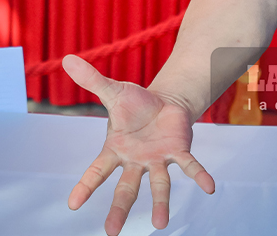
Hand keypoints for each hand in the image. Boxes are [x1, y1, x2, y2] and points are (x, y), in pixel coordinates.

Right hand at [64, 55, 214, 234]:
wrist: (164, 103)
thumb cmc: (135, 104)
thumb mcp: (112, 91)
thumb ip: (91, 79)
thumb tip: (66, 58)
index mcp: (116, 150)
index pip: (97, 171)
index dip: (85, 186)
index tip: (72, 204)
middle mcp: (135, 161)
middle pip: (125, 189)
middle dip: (118, 210)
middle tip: (111, 232)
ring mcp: (158, 160)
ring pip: (158, 185)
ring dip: (160, 204)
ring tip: (160, 224)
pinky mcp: (178, 152)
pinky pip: (189, 166)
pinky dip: (199, 176)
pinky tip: (209, 187)